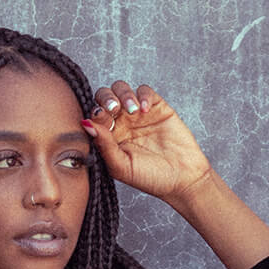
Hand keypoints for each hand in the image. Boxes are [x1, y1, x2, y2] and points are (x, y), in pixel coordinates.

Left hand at [82, 80, 213, 203]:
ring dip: (123, 95)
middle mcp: (121, 123)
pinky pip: (144, 90)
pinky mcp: (156, 107)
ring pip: (121, 89)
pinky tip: (145, 110)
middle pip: (104, 96)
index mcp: (109, 137)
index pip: (94, 115)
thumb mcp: (121, 167)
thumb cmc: (151, 178)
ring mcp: (138, 114)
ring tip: (133, 110)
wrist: (183, 179)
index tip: (105, 124)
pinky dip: (142, 95)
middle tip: (114, 110)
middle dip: (106, 99)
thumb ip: (103, 146)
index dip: (96, 114)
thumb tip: (86, 124)